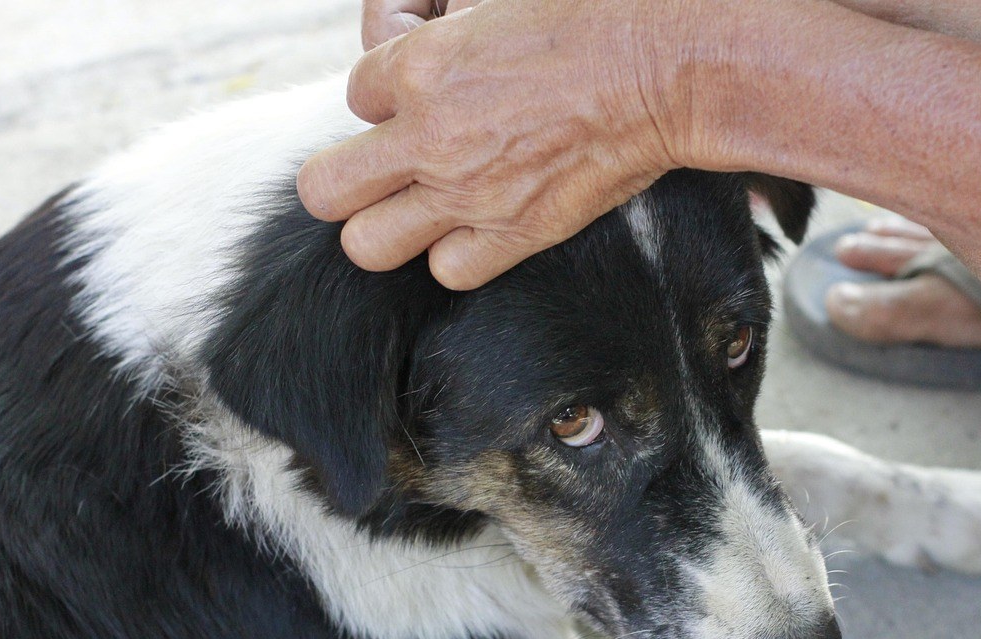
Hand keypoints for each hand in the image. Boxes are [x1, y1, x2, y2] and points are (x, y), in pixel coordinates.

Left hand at [299, 0, 687, 288]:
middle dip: (343, 181)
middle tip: (377, 173)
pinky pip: (447, 271)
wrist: (656, 73)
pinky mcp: (513, 233)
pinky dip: (455, 255)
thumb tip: (417, 59)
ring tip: (415, 211)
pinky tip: (474, 229)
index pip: (353, 96)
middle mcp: (428, 136)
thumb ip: (443, 35)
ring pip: (367, 245)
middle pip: (325, 189)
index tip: (418, 100)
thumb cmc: (588, 21)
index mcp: (417, 66)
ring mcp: (466, 193)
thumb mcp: (494, 2)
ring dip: (384, 229)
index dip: (384, 100)